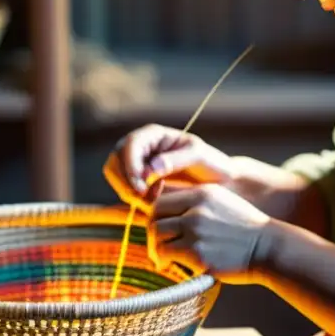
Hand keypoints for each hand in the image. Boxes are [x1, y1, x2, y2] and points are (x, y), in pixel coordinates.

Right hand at [116, 125, 238, 195]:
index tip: (141, 184)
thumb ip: (176, 160)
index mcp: (154, 134)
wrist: (219, 180)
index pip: (131, 144)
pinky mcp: (138, 180)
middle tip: (143, 196)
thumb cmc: (212, 163)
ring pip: (115, 174)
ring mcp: (137, 163)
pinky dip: (133, 196)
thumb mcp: (199, 157)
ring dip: (126, 189)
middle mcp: (142, 146)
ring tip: (150, 199)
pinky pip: (124, 187)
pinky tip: (153, 201)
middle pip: (116, 158)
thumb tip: (150, 168)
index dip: (131, 165)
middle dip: (125, 179)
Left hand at [149, 183, 270, 284]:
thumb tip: (168, 210)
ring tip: (162, 256)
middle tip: (158, 243)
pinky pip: (166, 254)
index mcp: (202, 192)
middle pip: (154, 214)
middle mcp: (197, 208)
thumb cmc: (245, 229)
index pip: (162, 197)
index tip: (160, 226)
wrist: (268, 247)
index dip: (156, 213)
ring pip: (156, 234)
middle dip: (152, 230)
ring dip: (155, 247)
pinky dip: (162, 260)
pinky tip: (169, 265)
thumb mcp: (222, 202)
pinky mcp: (197, 252)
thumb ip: (197, 202)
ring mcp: (196, 229)